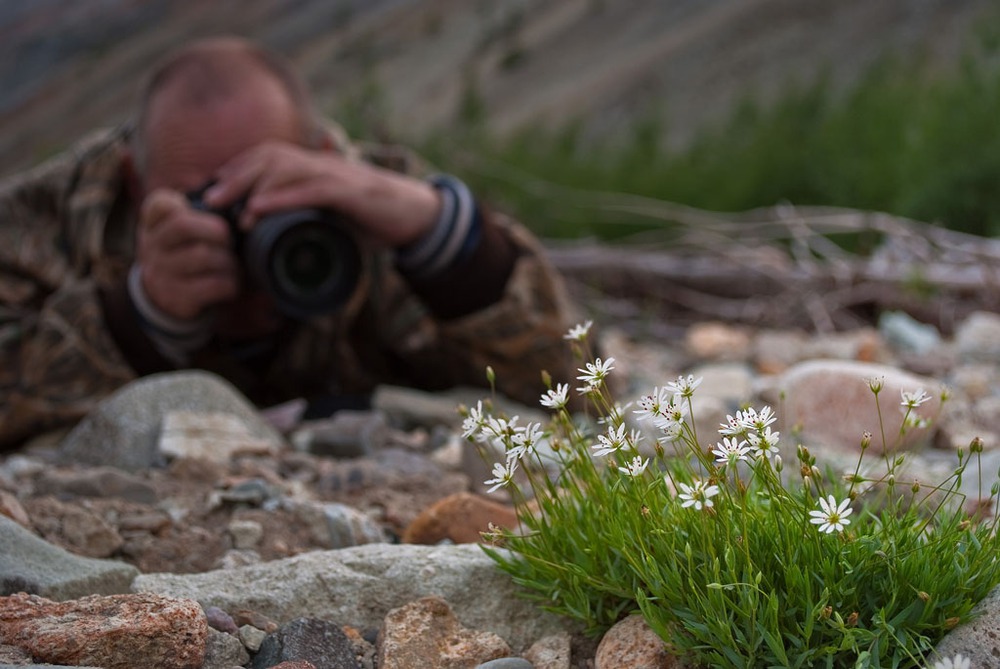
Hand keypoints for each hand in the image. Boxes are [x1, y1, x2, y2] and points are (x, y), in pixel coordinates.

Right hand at [135, 189, 240, 320]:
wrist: (164, 294)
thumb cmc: (185, 249)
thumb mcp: (181, 226)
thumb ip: (200, 208)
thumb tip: (237, 191)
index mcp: (153, 222)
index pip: (161, 203)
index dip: (182, 202)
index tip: (205, 208)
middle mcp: (152, 245)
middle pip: (182, 225)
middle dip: (215, 230)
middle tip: (230, 238)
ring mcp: (160, 272)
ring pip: (201, 256)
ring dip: (227, 259)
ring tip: (233, 263)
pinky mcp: (175, 297)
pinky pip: (212, 285)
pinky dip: (230, 282)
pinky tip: (232, 281)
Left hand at [201, 141, 441, 248]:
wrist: (418, 215)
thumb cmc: (375, 219)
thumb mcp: (336, 218)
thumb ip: (308, 221)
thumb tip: (278, 244)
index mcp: (314, 168)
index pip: (267, 157)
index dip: (236, 169)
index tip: (211, 191)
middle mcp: (321, 164)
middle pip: (268, 156)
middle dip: (234, 175)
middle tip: (209, 200)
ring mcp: (336, 175)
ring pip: (284, 167)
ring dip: (251, 185)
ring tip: (229, 207)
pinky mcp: (351, 191)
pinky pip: (311, 188)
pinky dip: (282, 196)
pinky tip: (261, 207)